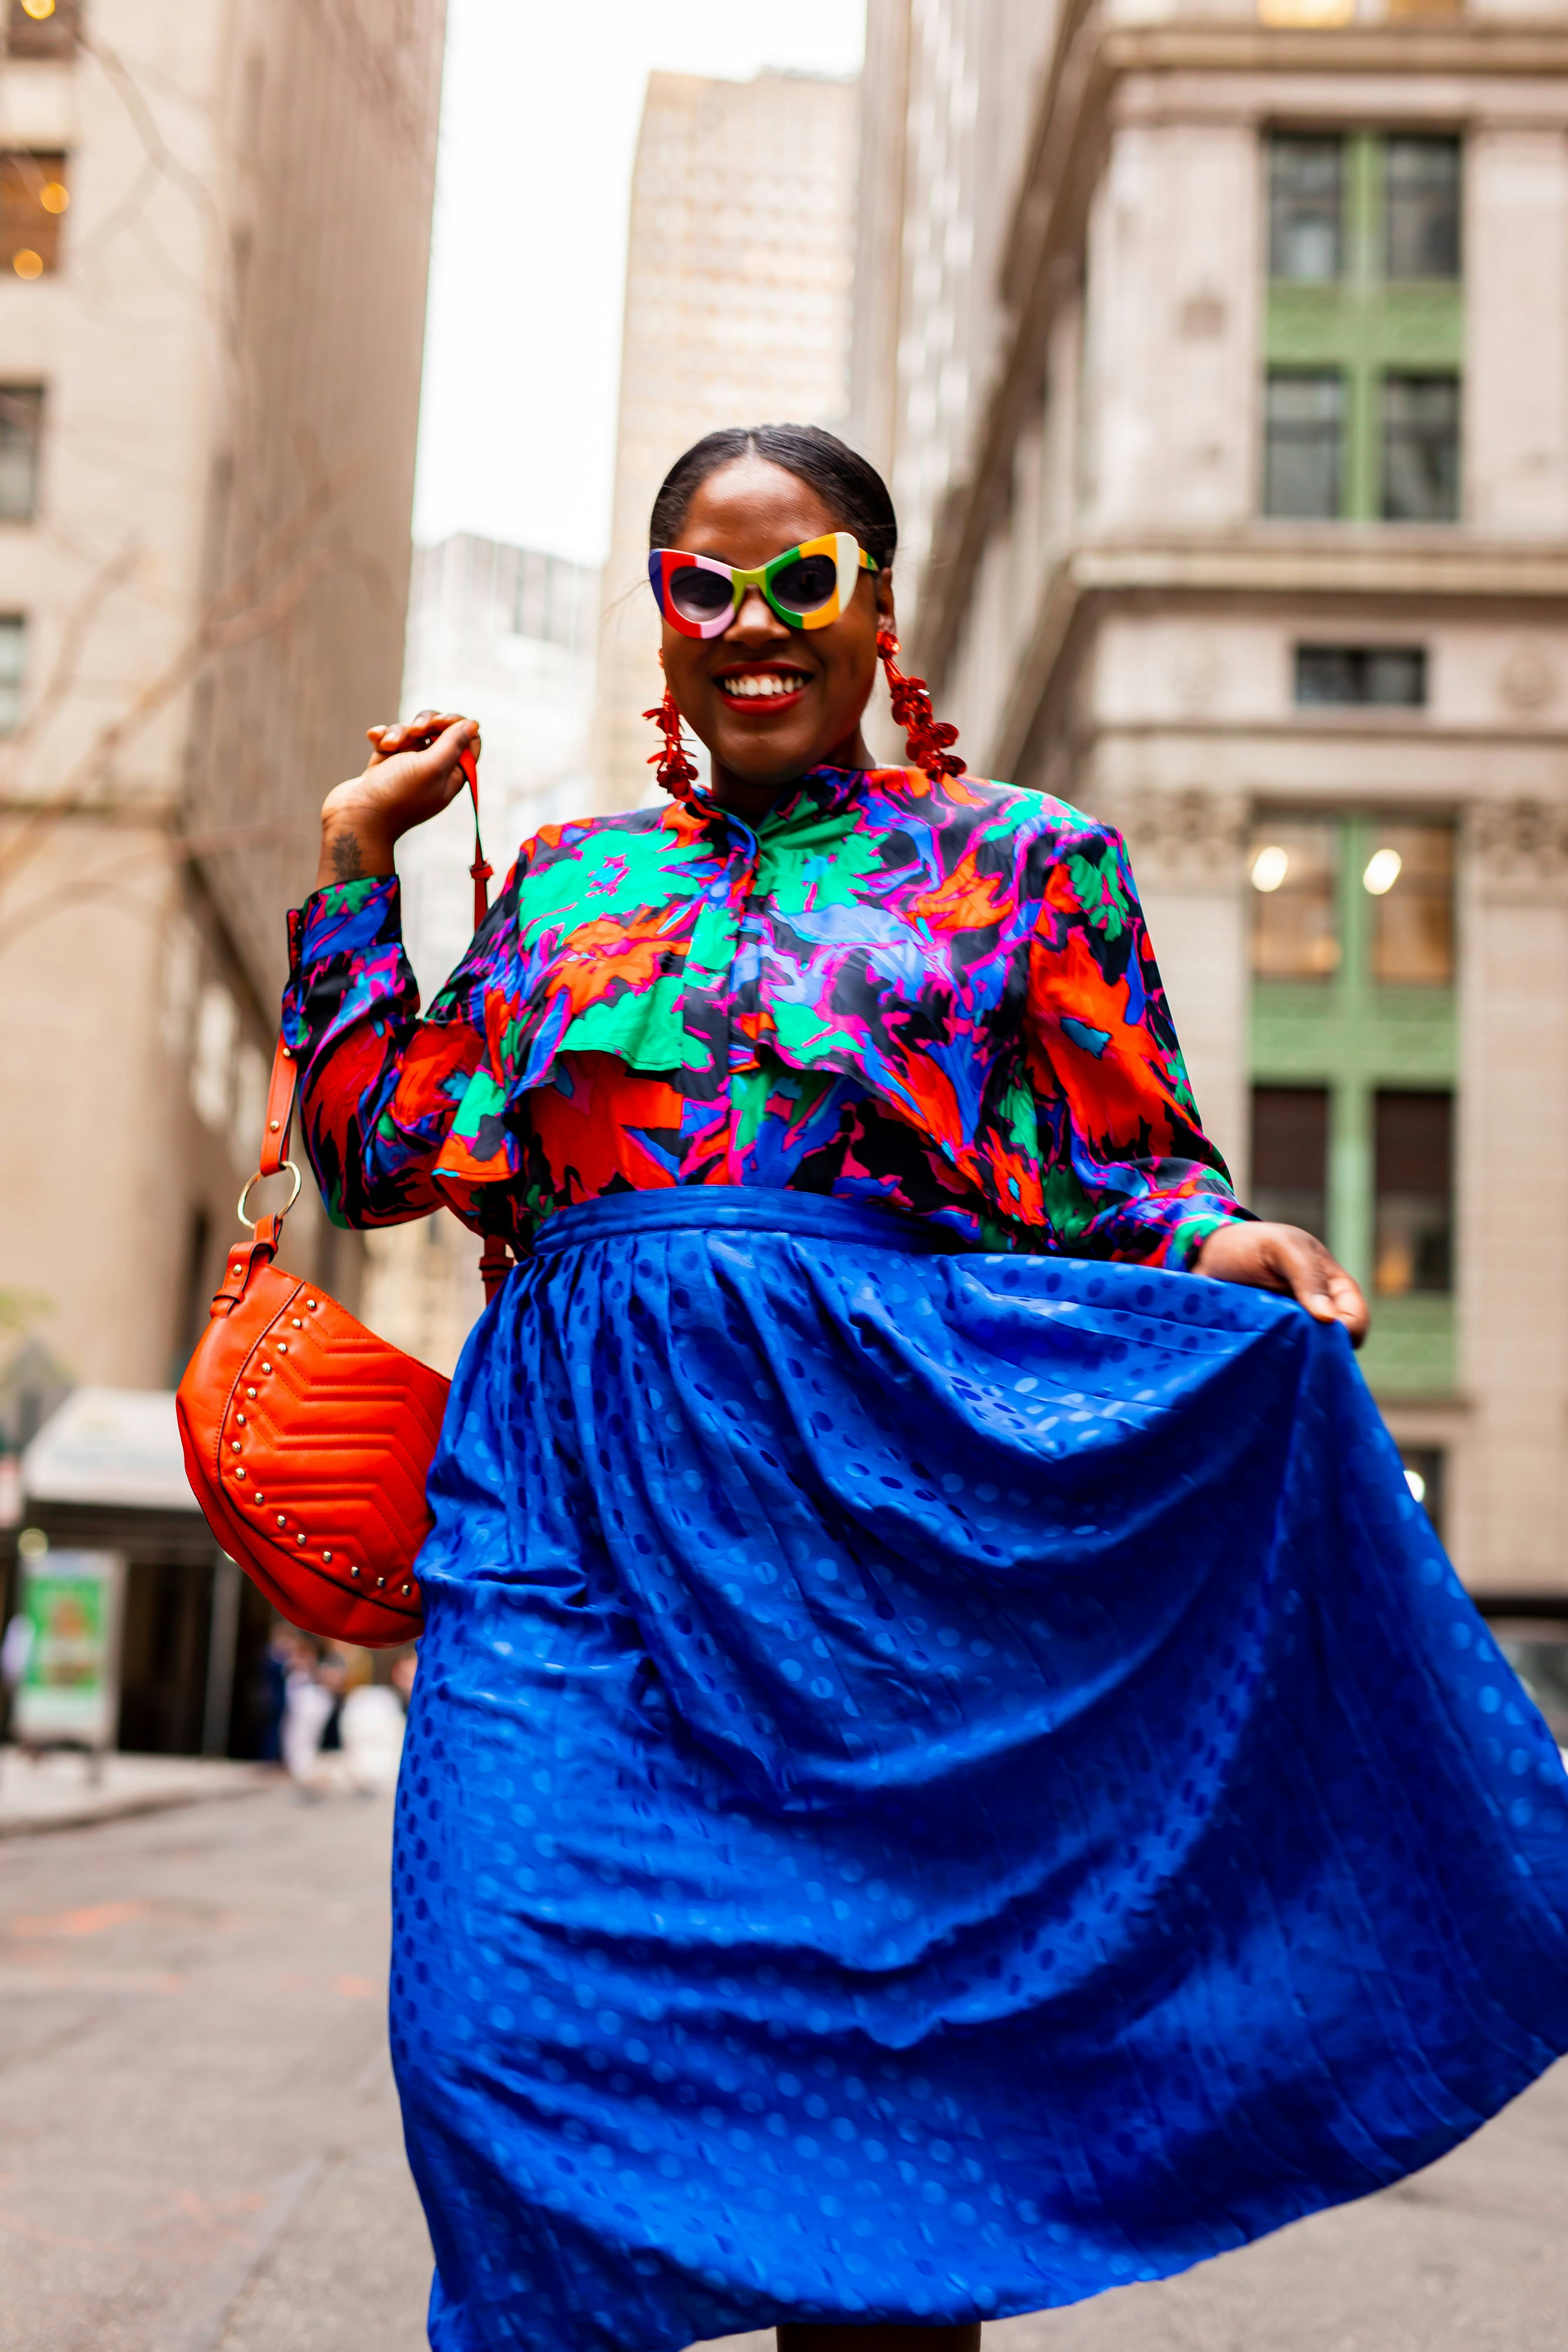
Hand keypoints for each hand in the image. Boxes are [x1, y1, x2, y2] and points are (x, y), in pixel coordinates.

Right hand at [315, 710, 479, 890]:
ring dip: (399, 732)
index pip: (469, 742)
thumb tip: (473, 725)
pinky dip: (383, 736)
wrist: (356, 817)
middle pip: (440, 731)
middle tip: (416, 730)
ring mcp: (408, 767)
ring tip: (388, 746)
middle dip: (426, 723)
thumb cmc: (397, 794)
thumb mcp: (433, 766)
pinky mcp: (386, 764)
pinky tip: (374, 739)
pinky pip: (390, 739)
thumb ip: (454, 743)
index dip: (457, 725)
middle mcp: (433, 770)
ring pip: (412, 732)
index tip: (440, 723)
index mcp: (452, 775)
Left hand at [1192, 1221, 1368, 1346]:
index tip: (1318, 1336)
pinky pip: (1275, 1363)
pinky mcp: (1267, 1345)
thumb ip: (1307, 1276)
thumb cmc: (1254, 1244)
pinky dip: (1267, 1362)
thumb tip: (1328, 1318)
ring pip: (1304, 1360)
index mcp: (1334, 1290)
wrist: (1209, 1253)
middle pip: (1332, 1348)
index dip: (1345, 1333)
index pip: (1356, 1322)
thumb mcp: (1284, 1248)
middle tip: (1287, 1346)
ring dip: (1289, 1359)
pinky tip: (1252, 1358)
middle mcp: (1317, 1316)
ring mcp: (1292, 1334)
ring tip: (1265, 1348)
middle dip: (1316, 1353)